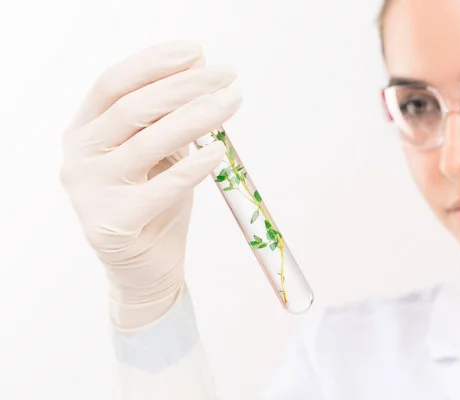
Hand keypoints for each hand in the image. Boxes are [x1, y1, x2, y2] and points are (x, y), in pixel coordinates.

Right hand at [59, 42, 241, 329]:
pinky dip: (195, 166)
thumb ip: (168, 117)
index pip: (113, 83)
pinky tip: (219, 150)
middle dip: (185, 86)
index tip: (198, 53)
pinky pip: (163, 187)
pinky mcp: (112, 223)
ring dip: (198, 116)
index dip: (156, 64)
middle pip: (133, 108)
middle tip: (227, 74)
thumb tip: (200, 69)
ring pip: (149, 142)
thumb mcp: (160, 153)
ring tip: (232, 101)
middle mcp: (79, 156)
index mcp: (84, 131)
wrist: (146, 267)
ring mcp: (91, 191)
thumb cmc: (154, 202)